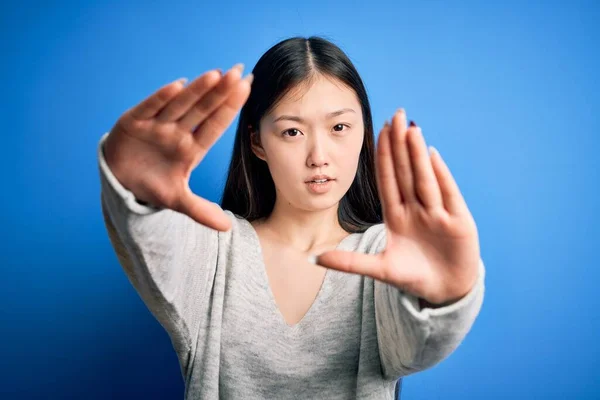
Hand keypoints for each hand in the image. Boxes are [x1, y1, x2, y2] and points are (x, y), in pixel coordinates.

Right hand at [104, 64, 252, 231]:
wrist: (118, 183)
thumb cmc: (151, 185)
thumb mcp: (177, 201)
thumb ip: (200, 211)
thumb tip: (226, 228)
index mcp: (190, 148)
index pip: (215, 126)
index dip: (230, 109)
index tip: (248, 89)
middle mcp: (176, 133)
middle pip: (202, 110)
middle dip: (220, 93)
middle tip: (240, 73)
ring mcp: (156, 126)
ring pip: (180, 105)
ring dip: (197, 91)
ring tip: (217, 75)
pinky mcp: (132, 123)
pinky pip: (149, 108)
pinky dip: (161, 98)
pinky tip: (178, 85)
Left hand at [317, 109, 479, 305]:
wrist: (445, 293)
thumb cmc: (413, 277)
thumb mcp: (379, 269)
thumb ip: (349, 263)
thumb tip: (313, 257)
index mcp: (397, 216)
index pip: (388, 179)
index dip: (383, 156)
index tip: (378, 130)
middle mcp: (417, 209)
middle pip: (406, 171)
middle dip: (400, 144)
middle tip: (396, 114)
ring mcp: (438, 213)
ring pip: (425, 177)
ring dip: (417, 154)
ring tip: (410, 128)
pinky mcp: (459, 222)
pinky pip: (448, 193)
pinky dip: (441, 175)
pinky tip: (432, 154)